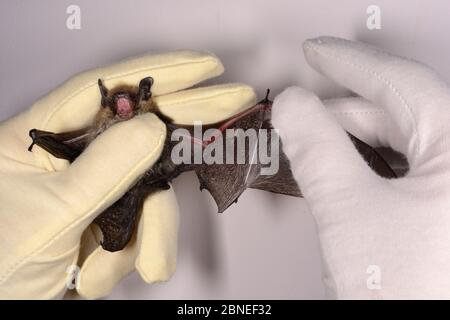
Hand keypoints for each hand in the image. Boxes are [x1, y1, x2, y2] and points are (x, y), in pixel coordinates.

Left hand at [0, 51, 255, 298]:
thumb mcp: (51, 213)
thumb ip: (105, 168)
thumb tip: (153, 127)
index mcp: (38, 139)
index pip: (105, 90)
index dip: (159, 73)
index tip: (206, 68)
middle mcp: (71, 159)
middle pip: (141, 130)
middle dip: (188, 120)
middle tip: (234, 100)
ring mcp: (95, 191)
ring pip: (151, 193)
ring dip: (149, 234)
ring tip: (130, 266)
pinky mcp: (110, 221)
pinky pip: (142, 227)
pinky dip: (131, 255)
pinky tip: (93, 275)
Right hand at [272, 37, 449, 298]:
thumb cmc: (413, 295)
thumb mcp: (350, 213)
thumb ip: (317, 148)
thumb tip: (294, 106)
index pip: (399, 83)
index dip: (347, 62)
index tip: (315, 51)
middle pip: (402, 114)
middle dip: (345, 109)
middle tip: (303, 112)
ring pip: (406, 144)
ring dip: (357, 140)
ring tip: (318, 144)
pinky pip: (413, 171)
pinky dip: (375, 167)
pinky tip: (351, 175)